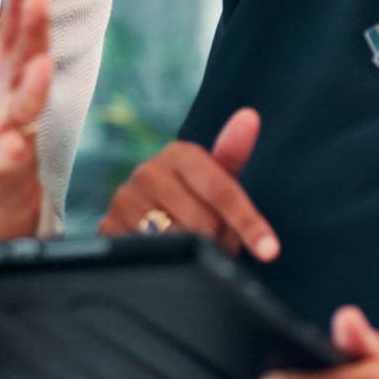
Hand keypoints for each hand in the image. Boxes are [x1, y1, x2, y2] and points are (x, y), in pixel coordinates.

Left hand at [0, 0, 53, 241]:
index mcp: (9, 53)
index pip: (18, 13)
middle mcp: (21, 80)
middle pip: (33, 48)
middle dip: (37, 25)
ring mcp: (19, 118)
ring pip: (33, 99)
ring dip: (39, 83)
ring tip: (42, 64)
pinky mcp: (9, 154)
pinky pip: (13, 152)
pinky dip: (13, 148)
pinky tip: (10, 144)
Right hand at [98, 108, 279, 261]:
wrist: (145, 209)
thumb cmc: (191, 192)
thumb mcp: (215, 173)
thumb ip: (233, 150)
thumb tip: (249, 116)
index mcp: (179, 153)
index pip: (221, 190)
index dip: (248, 222)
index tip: (270, 250)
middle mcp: (147, 172)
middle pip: (204, 224)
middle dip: (220, 240)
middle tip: (218, 239)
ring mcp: (125, 200)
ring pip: (180, 244)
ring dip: (197, 255)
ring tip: (196, 245)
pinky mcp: (108, 227)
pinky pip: (153, 258)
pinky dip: (170, 262)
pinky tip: (170, 252)